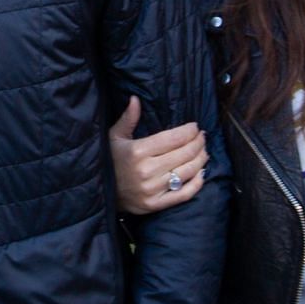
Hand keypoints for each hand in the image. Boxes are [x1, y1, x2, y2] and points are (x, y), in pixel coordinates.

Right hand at [108, 97, 205, 213]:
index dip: (189, 131)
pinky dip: (197, 183)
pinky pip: (184, 194)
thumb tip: (135, 99)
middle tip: (202, 137)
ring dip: (201, 159)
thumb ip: (128, 119)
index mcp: (138, 151)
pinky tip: (201, 172)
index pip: (173, 138)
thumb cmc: (109, 161)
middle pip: (184, 153)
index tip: (195, 127)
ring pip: (188, 171)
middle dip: (198, 142)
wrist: (101, 193)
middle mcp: (147, 170)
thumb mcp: (114, 137)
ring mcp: (152, 189)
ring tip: (204, 151)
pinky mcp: (156, 204)